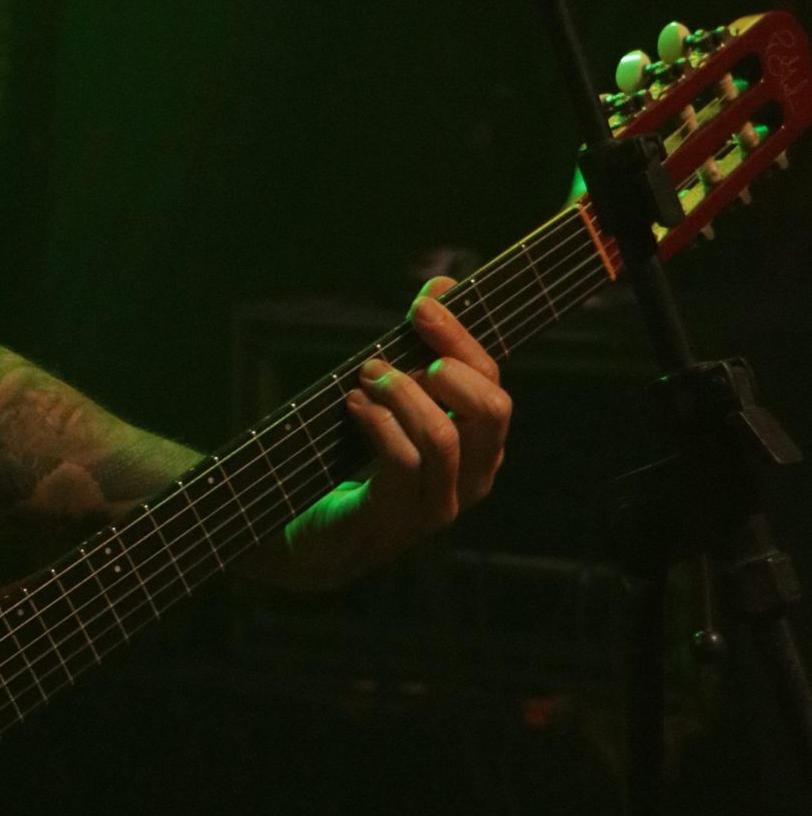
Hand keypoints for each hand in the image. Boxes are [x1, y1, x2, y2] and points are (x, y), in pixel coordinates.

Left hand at [277, 278, 510, 588]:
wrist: (323, 534)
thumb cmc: (365, 457)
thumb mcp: (398, 396)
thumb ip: (422, 345)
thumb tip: (444, 281)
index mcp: (481, 444)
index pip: (494, 383)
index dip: (462, 338)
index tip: (423, 305)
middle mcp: (474, 475)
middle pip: (492, 409)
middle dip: (447, 363)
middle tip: (397, 349)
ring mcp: (441, 503)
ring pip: (446, 436)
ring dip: (402, 394)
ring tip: (367, 375)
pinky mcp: (399, 518)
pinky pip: (404, 462)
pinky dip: (377, 423)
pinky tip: (353, 405)